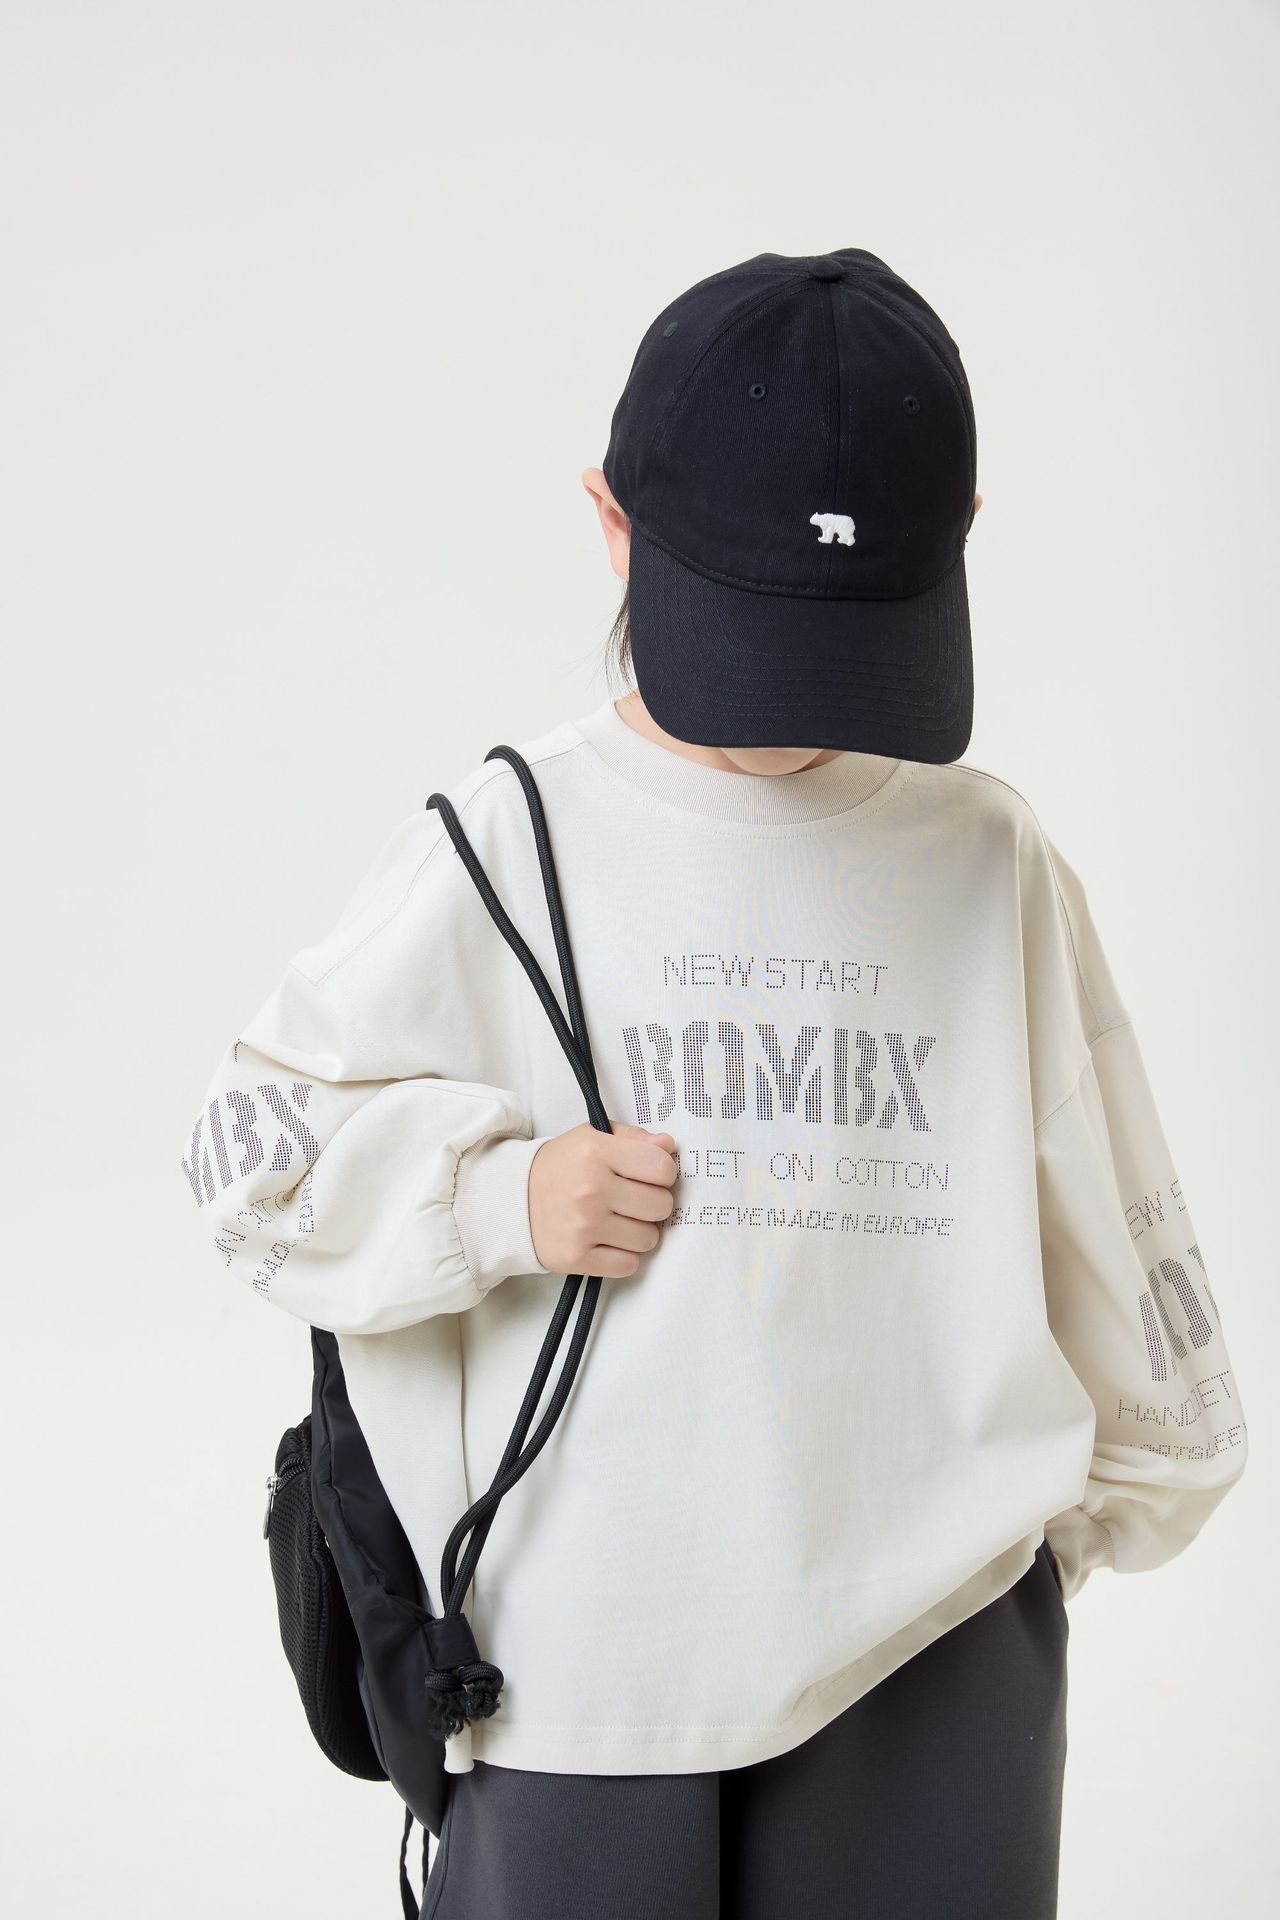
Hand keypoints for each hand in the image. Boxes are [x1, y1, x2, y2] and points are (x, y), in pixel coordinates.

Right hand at [528, 1121, 677, 1277]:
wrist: (513, 1199)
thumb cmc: (561, 1167)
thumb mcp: (591, 1137)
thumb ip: (633, 1137)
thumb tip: (668, 1144)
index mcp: (596, 1152)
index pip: (662, 1168)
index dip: (662, 1173)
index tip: (648, 1176)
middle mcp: (591, 1189)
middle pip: (661, 1205)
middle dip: (653, 1203)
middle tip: (633, 1200)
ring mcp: (583, 1227)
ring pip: (648, 1239)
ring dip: (639, 1232)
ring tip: (619, 1221)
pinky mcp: (576, 1258)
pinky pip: (628, 1265)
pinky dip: (623, 1256)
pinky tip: (609, 1241)